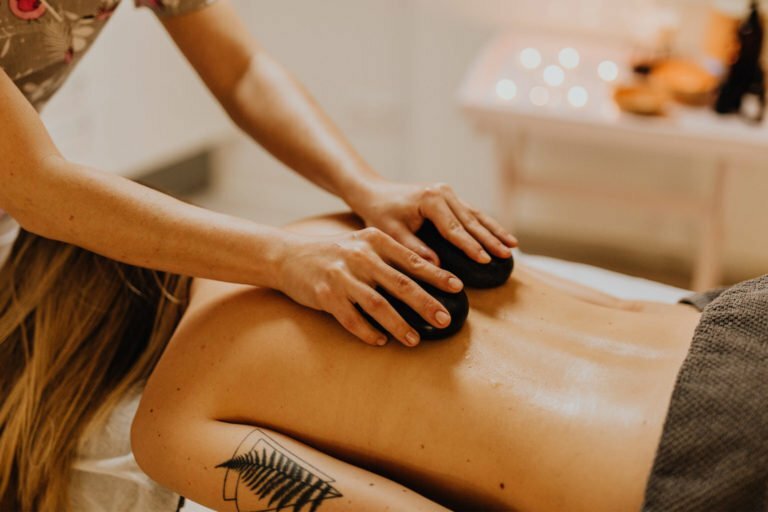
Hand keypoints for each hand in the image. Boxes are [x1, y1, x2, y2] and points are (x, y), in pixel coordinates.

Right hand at [276, 227, 463, 346]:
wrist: (288, 256)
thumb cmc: (334, 253)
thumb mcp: (363, 245)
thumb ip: (390, 256)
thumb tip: (428, 274)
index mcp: (373, 240)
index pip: (411, 259)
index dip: (436, 274)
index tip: (457, 288)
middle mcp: (359, 256)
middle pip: (400, 283)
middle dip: (426, 303)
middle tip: (445, 319)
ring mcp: (341, 275)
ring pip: (377, 304)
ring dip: (399, 324)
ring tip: (415, 340)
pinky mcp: (325, 295)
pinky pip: (351, 319)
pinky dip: (368, 332)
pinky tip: (381, 342)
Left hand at [349, 180, 516, 265]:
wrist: (375, 193)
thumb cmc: (380, 214)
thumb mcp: (392, 233)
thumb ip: (414, 249)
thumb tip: (437, 267)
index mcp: (430, 199)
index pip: (454, 228)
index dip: (470, 246)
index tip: (485, 260)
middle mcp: (443, 192)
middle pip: (470, 221)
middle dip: (490, 239)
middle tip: (506, 255)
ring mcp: (449, 193)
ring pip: (476, 215)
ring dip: (495, 231)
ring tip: (512, 246)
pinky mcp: (450, 197)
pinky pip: (472, 213)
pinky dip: (487, 225)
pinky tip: (502, 235)